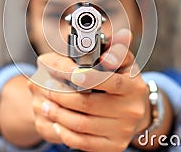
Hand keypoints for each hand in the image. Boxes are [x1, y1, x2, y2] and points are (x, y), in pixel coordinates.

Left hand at [29, 29, 151, 151]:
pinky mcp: (114, 146)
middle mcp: (131, 110)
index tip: (72, 74)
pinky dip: (66, 133)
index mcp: (133, 86)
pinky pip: (84, 143)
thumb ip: (117, 49)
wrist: (136, 109)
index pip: (111, 81)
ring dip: (58, 114)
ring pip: (82, 124)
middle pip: (88, 104)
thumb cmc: (123, 81)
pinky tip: (56, 123)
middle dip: (61, 95)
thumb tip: (119, 39)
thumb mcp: (124, 62)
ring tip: (44, 104)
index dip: (90, 78)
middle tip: (45, 87)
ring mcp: (123, 130)